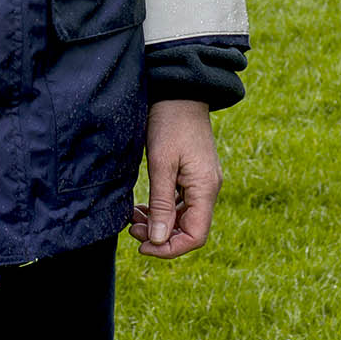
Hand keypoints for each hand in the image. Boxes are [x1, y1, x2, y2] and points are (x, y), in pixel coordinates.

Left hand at [131, 98, 221, 257]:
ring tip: (133, 218)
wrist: (179, 91)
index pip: (196, 236)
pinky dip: (162, 210)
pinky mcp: (193, 176)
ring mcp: (202, 182)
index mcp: (205, 188)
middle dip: (160, 236)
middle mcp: (208, 189)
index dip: (170, 249)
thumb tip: (159, 241)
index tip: (143, 245)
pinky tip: (143, 206)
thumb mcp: (161, 163)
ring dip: (159, 224)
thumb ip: (162, 204)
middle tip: (132, 229)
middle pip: (189, 230)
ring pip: (183, 218)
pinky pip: (180, 204)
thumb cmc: (170, 123)